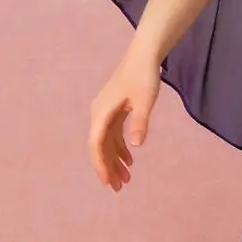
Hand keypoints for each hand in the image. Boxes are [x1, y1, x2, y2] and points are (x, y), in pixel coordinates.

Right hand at [88, 46, 160, 191]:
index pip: (96, 144)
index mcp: (101, 112)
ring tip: (126, 179)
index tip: (107, 181)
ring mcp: (106, 111)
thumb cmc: (144, 75)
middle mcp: (99, 113)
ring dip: (115, 159)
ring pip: (107, 141)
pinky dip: (120, 147)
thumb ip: (139, 122)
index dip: (100, 164)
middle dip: (108, 167)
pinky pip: (113, 133)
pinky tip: (130, 159)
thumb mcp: (144, 100)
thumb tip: (135, 145)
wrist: (144, 54)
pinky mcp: (115, 109)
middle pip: (100, 146)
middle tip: (118, 188)